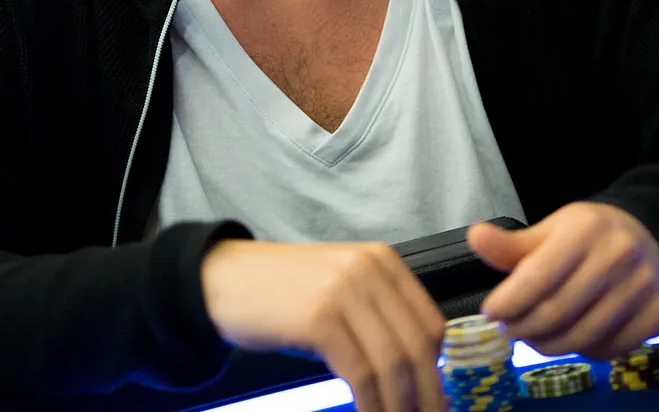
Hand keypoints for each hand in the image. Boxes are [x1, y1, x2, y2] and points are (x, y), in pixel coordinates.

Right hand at [201, 239, 448, 411]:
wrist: (220, 280)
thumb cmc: (280, 293)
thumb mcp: (339, 290)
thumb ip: (376, 315)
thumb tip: (415, 370)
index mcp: (382, 261)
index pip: (431, 323)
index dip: (437, 371)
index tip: (434, 402)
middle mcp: (370, 270)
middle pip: (418, 345)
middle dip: (426, 394)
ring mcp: (344, 291)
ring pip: (393, 362)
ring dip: (399, 405)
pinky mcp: (320, 318)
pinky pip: (361, 373)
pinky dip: (371, 404)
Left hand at [470, 203, 658, 360]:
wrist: (652, 236)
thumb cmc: (590, 235)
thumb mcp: (551, 230)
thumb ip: (512, 244)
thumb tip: (475, 237)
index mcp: (585, 230)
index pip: (538, 276)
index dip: (509, 301)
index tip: (490, 313)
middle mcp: (619, 256)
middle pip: (558, 311)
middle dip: (524, 328)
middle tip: (510, 330)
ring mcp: (644, 286)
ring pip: (583, 335)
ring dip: (549, 345)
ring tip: (534, 338)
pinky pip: (611, 348)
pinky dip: (584, 351)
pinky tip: (572, 338)